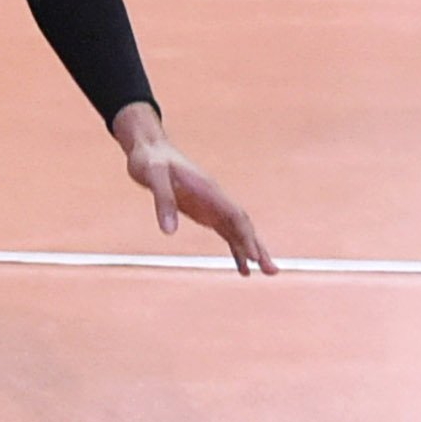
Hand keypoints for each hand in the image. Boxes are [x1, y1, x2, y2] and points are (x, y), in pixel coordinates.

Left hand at [116, 105, 275, 274]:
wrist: (148, 149)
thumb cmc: (150, 160)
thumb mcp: (152, 176)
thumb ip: (163, 201)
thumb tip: (169, 232)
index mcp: (208, 189)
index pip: (235, 215)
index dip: (246, 236)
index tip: (255, 257)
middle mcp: (215, 198)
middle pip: (243, 225)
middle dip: (258, 247)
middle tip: (272, 271)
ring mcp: (211, 205)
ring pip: (238, 231)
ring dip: (252, 251)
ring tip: (266, 272)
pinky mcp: (203, 212)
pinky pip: (226, 233)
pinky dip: (236, 250)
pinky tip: (243, 267)